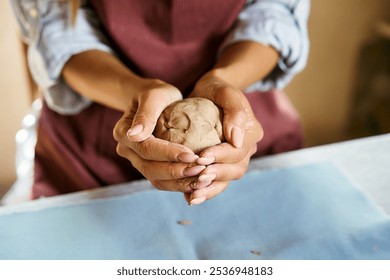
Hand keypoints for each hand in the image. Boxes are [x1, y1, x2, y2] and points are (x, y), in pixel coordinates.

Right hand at [113, 79, 205, 193]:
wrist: (157, 101)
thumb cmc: (157, 94)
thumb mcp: (154, 95)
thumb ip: (145, 114)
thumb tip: (133, 134)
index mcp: (123, 133)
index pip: (146, 149)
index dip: (169, 154)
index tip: (192, 155)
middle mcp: (127, 151)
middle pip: (150, 168)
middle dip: (176, 172)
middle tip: (201, 170)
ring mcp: (137, 161)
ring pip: (156, 180)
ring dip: (179, 182)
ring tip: (202, 179)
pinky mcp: (149, 168)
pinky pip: (163, 182)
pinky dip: (180, 185)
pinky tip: (198, 183)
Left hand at [185, 71, 263, 204]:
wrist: (209, 93)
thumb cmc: (216, 89)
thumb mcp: (225, 92)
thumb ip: (234, 110)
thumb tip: (236, 139)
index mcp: (251, 132)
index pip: (238, 150)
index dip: (221, 156)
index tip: (201, 157)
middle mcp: (246, 148)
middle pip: (235, 169)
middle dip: (216, 175)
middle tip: (196, 178)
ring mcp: (235, 159)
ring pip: (227, 179)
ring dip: (210, 188)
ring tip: (192, 195)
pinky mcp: (222, 164)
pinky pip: (217, 182)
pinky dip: (205, 191)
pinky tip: (189, 198)